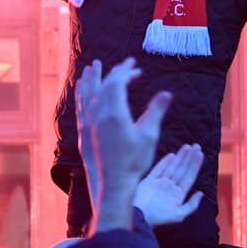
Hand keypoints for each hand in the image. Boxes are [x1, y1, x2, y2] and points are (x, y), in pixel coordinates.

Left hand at [77, 57, 172, 231]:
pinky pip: (79, 106)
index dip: (126, 72)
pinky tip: (80, 88)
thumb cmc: (133, 162)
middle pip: (103, 86)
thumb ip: (155, 111)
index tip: (136, 68)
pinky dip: (80, 93)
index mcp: (114, 114)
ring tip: (92, 66)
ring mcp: (88, 124)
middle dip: (114, 72)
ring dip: (91, 78)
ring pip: (87, 94)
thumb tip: (166, 93)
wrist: (113, 184)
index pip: (117, 83)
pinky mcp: (83, 132)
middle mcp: (98, 115)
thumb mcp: (149, 136)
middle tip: (125, 64)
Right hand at [135, 144, 204, 226]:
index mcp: (178, 194)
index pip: (189, 177)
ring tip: (187, 147)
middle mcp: (170, 186)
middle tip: (196, 145)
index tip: (200, 154)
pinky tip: (172, 155)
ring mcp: (159, 183)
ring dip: (180, 157)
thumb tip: (200, 193)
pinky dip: (164, 162)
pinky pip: (158, 169)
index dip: (195, 165)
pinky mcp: (149, 180)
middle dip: (189, 158)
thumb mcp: (179, 215)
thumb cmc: (158, 218)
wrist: (139, 217)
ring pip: (172, 167)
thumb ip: (191, 205)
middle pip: (182, 169)